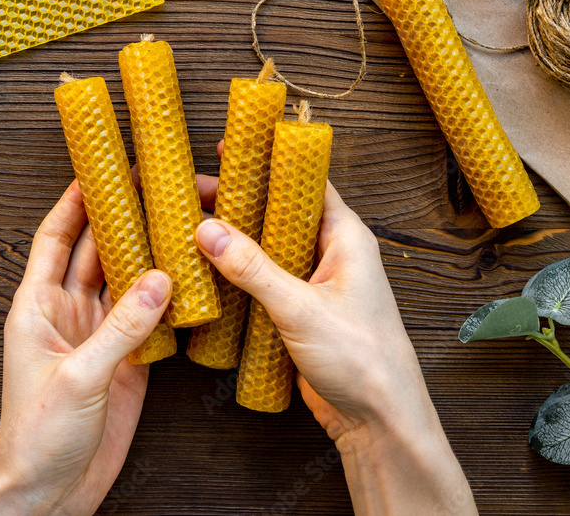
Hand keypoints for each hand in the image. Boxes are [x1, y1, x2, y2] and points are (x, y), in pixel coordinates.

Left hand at [0, 182, 171, 515]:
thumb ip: (120, 328)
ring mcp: (98, 337)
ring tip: (176, 222)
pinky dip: (167, 298)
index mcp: (37, 308)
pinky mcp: (125, 362)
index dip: (74, 202)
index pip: (55, 239)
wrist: (48, 491)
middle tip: (153, 188)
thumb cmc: (36, 437)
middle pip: (97, 252)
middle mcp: (67, 315)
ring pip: (126, 281)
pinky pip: (148, 319)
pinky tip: (187, 279)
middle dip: (123, 218)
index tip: (97, 169)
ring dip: (148, 254)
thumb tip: (160, 280)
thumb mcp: (77, 377)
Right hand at [194, 177, 476, 514]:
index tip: (230, 148)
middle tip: (194, 191)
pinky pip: (264, 282)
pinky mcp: (300, 312)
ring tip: (190, 226)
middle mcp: (331, 254)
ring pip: (268, 250)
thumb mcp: (302, 309)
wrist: (378, 420)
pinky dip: (238, 276)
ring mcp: (314, 284)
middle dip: (239, 202)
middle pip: (278, 214)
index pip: (304, 183)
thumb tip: (209, 230)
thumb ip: (254, 269)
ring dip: (234, 241)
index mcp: (345, 238)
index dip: (268, 162)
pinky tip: (206, 274)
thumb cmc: (363, 360)